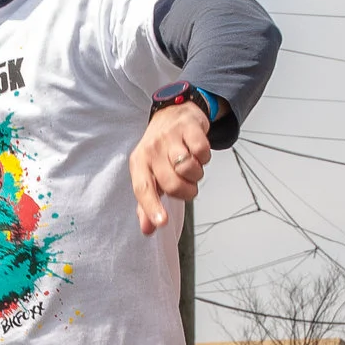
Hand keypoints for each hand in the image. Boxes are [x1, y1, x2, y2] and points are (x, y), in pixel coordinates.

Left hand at [130, 101, 212, 234]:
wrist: (172, 114)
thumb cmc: (160, 151)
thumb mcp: (149, 174)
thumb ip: (148, 203)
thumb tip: (148, 230)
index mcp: (139, 163)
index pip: (143, 189)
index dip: (152, 207)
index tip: (162, 222)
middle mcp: (151, 149)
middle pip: (172, 184)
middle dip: (186, 191)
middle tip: (187, 185)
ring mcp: (170, 137)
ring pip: (188, 168)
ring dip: (196, 174)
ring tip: (191, 167)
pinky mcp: (189, 127)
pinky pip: (202, 152)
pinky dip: (204, 158)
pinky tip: (198, 153)